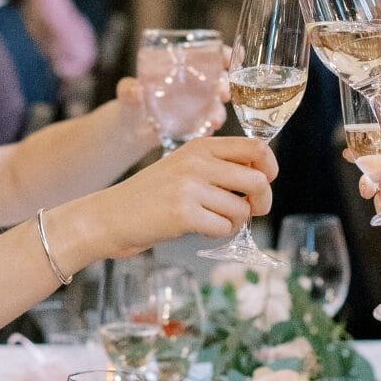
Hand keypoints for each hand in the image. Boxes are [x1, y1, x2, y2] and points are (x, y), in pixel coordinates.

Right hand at [93, 135, 275, 257]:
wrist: (110, 216)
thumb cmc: (152, 196)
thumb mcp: (184, 167)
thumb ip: (218, 166)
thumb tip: (262, 179)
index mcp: (201, 146)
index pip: (256, 148)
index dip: (270, 168)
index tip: (265, 182)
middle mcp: (197, 162)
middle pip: (258, 181)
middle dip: (262, 202)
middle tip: (252, 211)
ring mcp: (190, 187)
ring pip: (241, 209)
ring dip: (235, 222)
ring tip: (214, 221)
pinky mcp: (183, 214)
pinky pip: (223, 228)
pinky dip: (218, 234)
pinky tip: (201, 229)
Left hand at [118, 54, 230, 137]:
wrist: (131, 129)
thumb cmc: (132, 102)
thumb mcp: (128, 93)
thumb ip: (129, 90)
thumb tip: (133, 89)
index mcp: (183, 67)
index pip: (209, 56)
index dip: (223, 55)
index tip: (229, 58)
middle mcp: (195, 85)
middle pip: (220, 79)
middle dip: (226, 84)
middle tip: (224, 93)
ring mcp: (197, 105)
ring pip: (217, 105)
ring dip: (219, 111)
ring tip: (214, 121)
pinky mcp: (195, 124)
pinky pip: (207, 125)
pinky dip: (208, 128)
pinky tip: (204, 132)